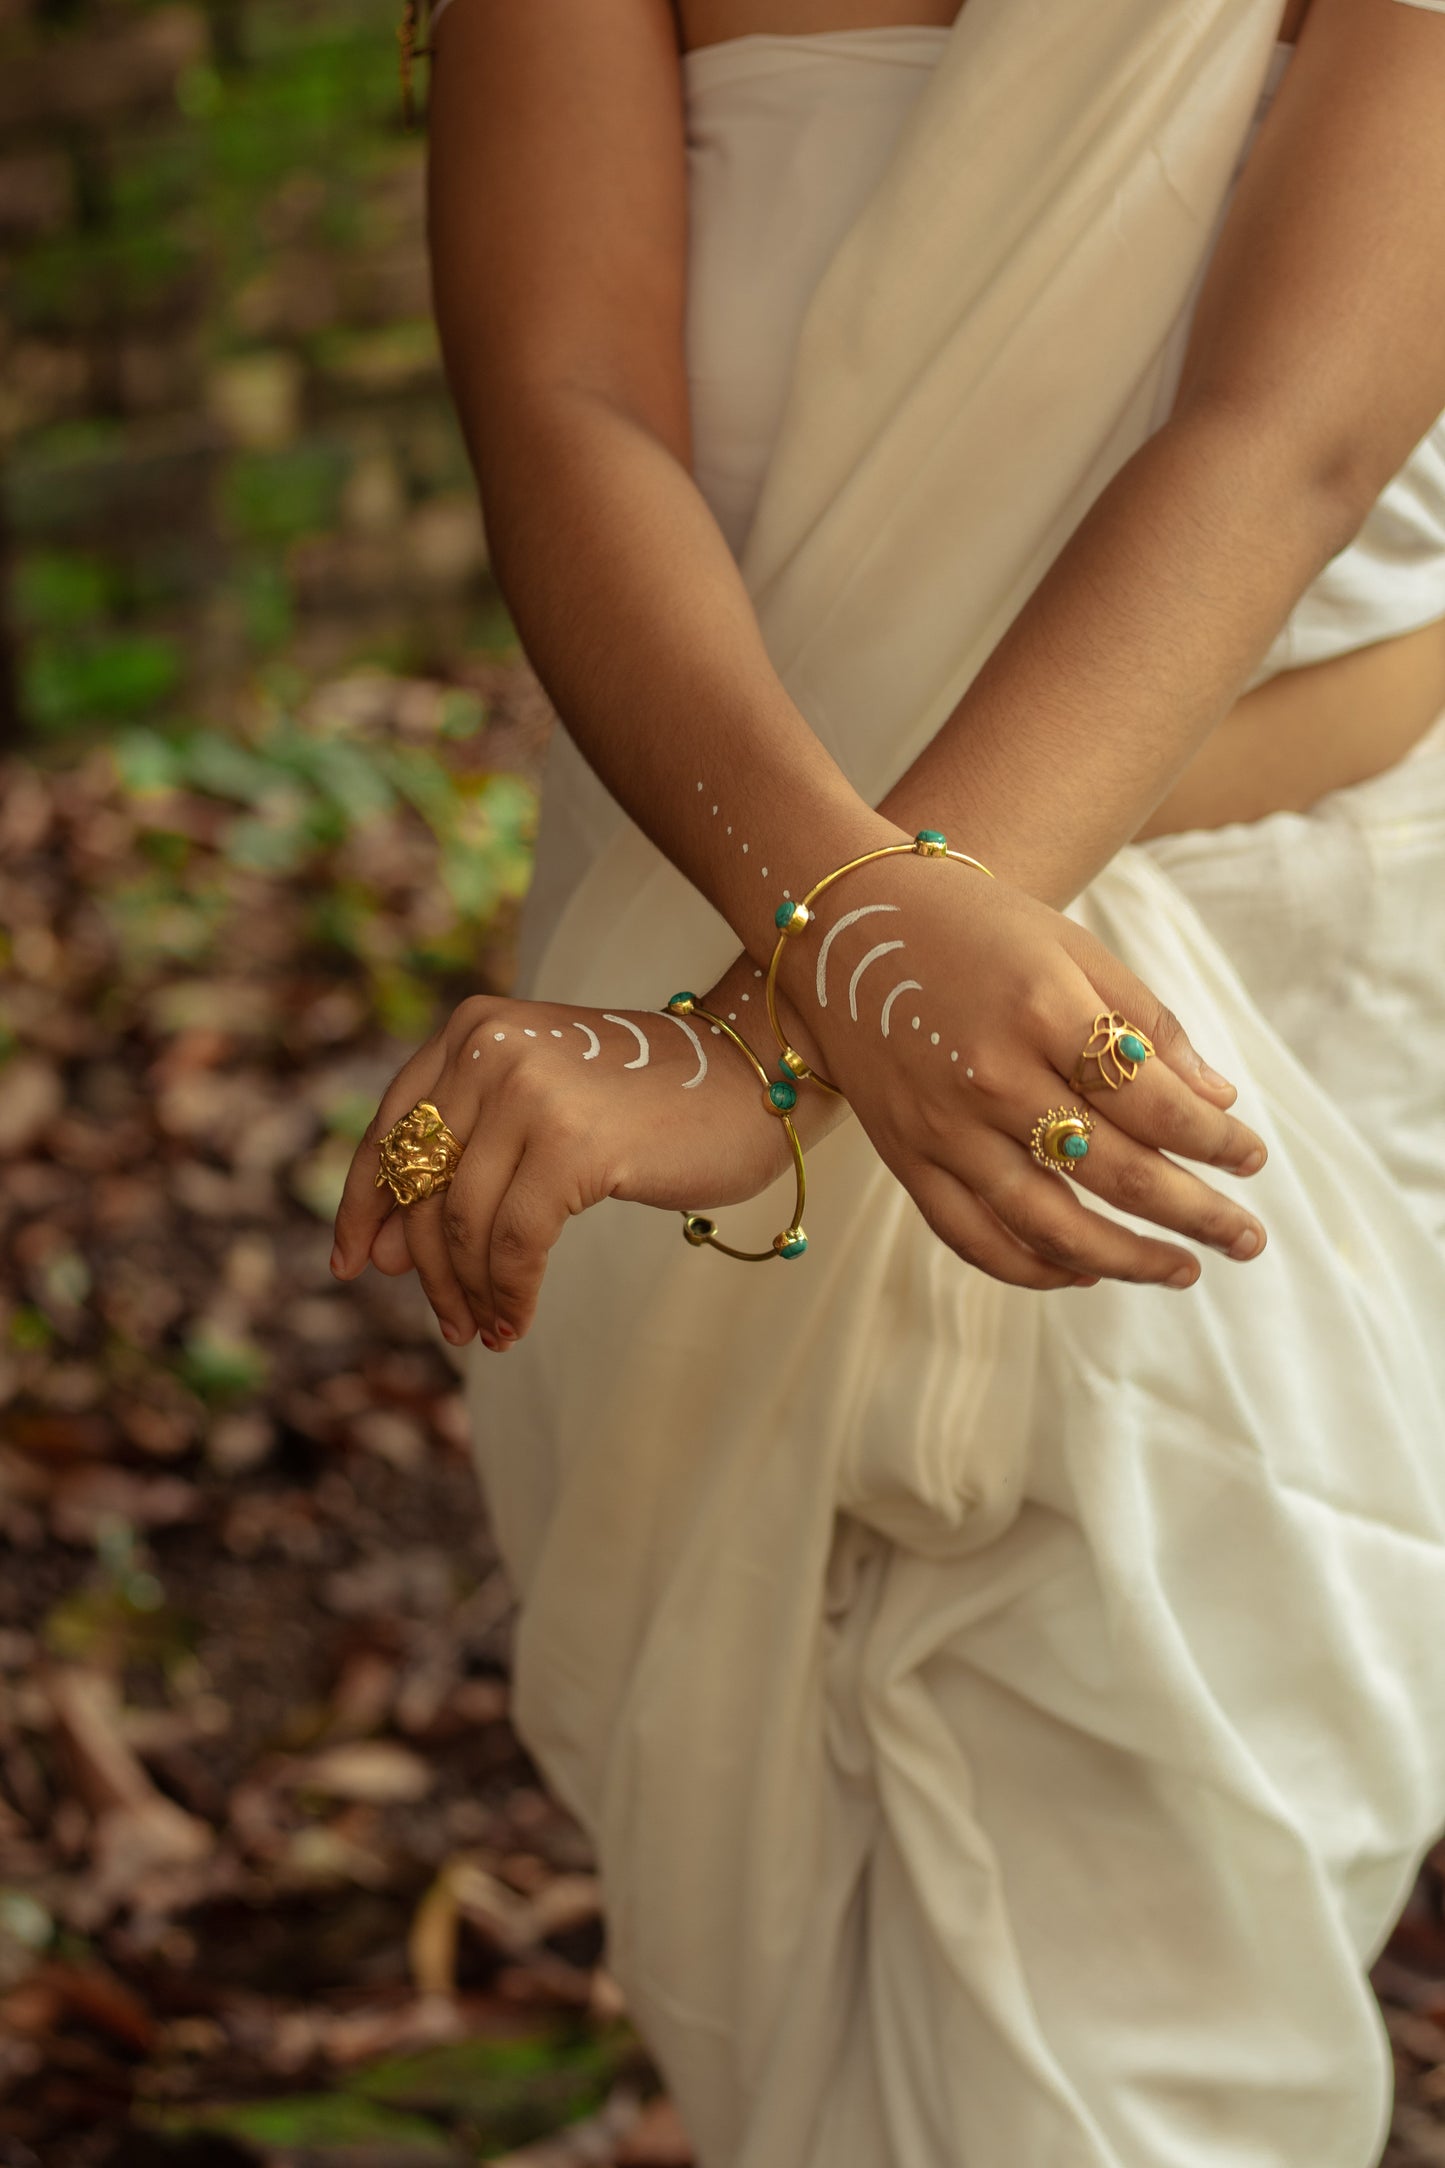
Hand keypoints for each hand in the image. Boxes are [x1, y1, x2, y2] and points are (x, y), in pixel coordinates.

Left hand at [330, 989, 806, 1346]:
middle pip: (420, 1183)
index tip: (352, 1266)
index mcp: (474, 1029)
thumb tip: (386, 1252)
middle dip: (424, 1266)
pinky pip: (512, 1244)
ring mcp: (529, 1091)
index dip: (361, 1203)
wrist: (755, 1077)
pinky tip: (513, 1323)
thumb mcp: (545, 1103)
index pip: (390, 1127)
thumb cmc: (654, 1102)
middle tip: (445, 1323)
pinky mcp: (571, 1143)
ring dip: (466, 1292)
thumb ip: (472, 1152)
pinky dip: (507, 1294)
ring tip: (484, 1331)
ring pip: (459, 1222)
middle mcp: (489, 1048)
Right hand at [774, 842, 1268, 1290]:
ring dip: (1129, 1260)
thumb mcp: (1070, 946)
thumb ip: (1146, 1022)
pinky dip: (1035, 1267)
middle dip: (1198, 1212)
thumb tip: (1216, 1101)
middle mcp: (990, 1076)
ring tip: (1181, 1268)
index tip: (1253, 1157)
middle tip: (1246, 1238)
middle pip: (1117, 1173)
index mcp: (1041, 1010)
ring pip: (1051, 1226)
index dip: (1215, 1141)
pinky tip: (1085, 1269)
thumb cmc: (970, 926)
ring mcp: (942, 1126)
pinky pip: (975, 1238)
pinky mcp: (905, 1157)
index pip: (1154, 1104)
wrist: (843, 925)